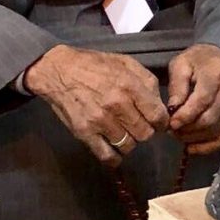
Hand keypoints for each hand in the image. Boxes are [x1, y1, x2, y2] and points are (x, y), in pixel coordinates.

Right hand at [25, 45, 169, 166]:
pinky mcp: (85, 133)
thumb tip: (160, 104)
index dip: (161, 122)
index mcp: (129, 85)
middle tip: (137, 124)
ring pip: (128, 146)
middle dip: (145, 130)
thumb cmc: (94, 65)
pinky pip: (107, 156)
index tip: (157, 122)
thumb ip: (146, 81)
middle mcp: (116, 105)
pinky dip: (114, 156)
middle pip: (145, 134)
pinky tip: (113, 147)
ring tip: (123, 132)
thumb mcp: (124, 62)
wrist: (58, 70)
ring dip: (129, 141)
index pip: (157, 116)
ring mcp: (100, 121)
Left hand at [167, 44, 219, 154]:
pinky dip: (207, 147)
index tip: (171, 123)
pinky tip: (191, 148)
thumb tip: (172, 109)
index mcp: (216, 74)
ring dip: (194, 138)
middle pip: (209, 118)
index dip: (186, 115)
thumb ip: (177, 85)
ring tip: (178, 135)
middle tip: (171, 131)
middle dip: (187, 129)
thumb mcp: (181, 64)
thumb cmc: (197, 62)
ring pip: (215, 130)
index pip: (202, 100)